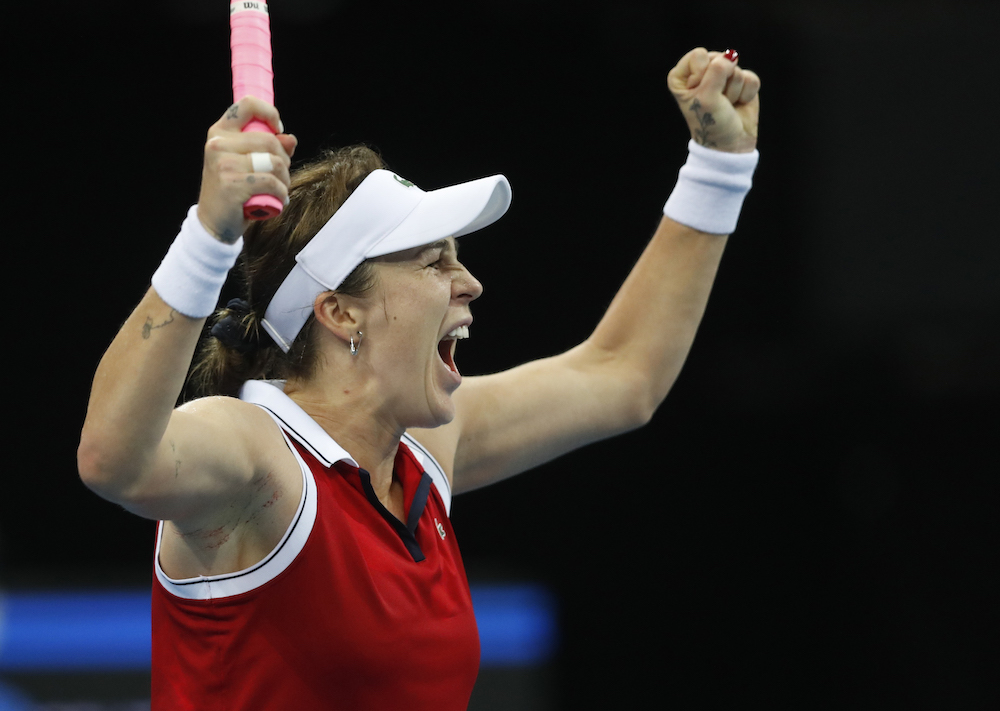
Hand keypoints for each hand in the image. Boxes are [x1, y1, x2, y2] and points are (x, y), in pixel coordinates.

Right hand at [197, 96, 297, 242]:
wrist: (214, 223)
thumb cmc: (233, 191)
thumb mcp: (248, 165)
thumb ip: (269, 148)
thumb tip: (290, 138)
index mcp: (220, 132)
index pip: (248, 104)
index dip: (270, 114)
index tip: (279, 131)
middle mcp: (218, 144)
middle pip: (270, 140)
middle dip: (284, 160)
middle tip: (281, 176)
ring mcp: (223, 163)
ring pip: (274, 162)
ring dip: (285, 179)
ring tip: (280, 189)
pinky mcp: (232, 184)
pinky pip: (271, 182)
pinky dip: (282, 193)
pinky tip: (279, 200)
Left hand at [667, 48, 759, 153]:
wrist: (730, 144)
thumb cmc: (710, 123)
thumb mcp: (707, 97)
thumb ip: (717, 70)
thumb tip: (732, 55)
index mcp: (682, 76)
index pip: (698, 55)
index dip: (704, 75)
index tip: (701, 95)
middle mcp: (701, 73)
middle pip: (719, 59)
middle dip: (721, 83)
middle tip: (716, 102)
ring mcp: (722, 76)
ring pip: (736, 69)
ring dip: (733, 91)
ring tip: (727, 105)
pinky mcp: (742, 82)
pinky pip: (750, 77)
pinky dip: (747, 94)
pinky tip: (739, 104)